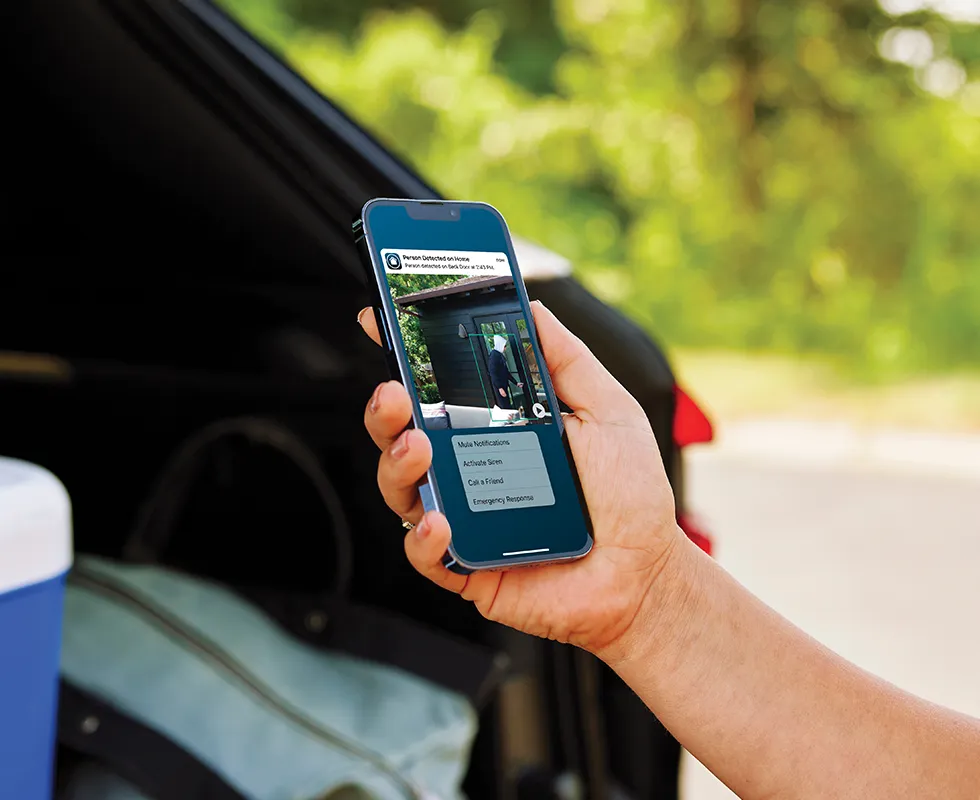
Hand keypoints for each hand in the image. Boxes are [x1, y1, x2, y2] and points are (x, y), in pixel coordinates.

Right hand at [358, 302, 684, 661]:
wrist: (647, 572)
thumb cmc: (629, 494)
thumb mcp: (608, 409)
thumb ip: (566, 359)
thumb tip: (530, 306)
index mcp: (495, 426)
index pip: (438, 388)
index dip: (404, 355)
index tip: (381, 318)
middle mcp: (470, 468)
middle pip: (402, 434)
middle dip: (385, 409)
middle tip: (394, 390)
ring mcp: (464, 517)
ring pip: (401, 489)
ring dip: (396, 463)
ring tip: (417, 446)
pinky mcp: (466, 566)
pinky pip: (426, 553)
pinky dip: (423, 538)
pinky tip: (441, 521)